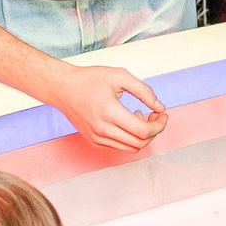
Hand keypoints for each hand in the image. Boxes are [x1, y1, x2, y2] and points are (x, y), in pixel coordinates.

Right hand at [52, 62, 168, 151]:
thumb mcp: (120, 76)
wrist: (62, 88)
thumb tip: (160, 107)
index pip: (144, 131)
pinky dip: (131, 138)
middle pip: (141, 142)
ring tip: (140, 117)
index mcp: (109, 112)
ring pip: (132, 148)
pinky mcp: (94, 141)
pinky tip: (128, 121)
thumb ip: (143, 91)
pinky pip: (120, 147)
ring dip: (143, 136)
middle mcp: (102, 129)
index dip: (159, 125)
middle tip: (156, 115)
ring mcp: (97, 138)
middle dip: (155, 130)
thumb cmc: (89, 79)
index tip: (163, 114)